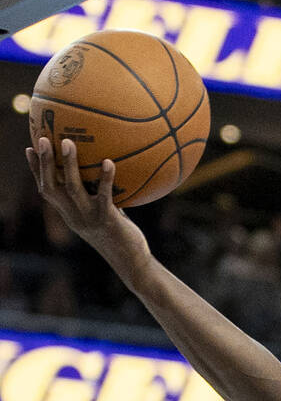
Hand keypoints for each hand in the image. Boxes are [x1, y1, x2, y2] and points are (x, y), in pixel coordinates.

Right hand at [25, 136, 147, 267]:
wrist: (130, 261)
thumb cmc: (120, 236)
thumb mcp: (105, 215)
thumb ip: (100, 197)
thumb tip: (107, 171)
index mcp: (68, 214)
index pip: (46, 189)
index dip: (36, 170)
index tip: (30, 148)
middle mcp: (73, 216)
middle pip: (51, 187)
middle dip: (44, 163)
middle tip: (42, 138)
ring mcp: (88, 218)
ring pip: (72, 188)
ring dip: (68, 164)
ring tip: (68, 142)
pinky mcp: (106, 219)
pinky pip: (104, 195)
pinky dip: (105, 178)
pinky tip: (108, 161)